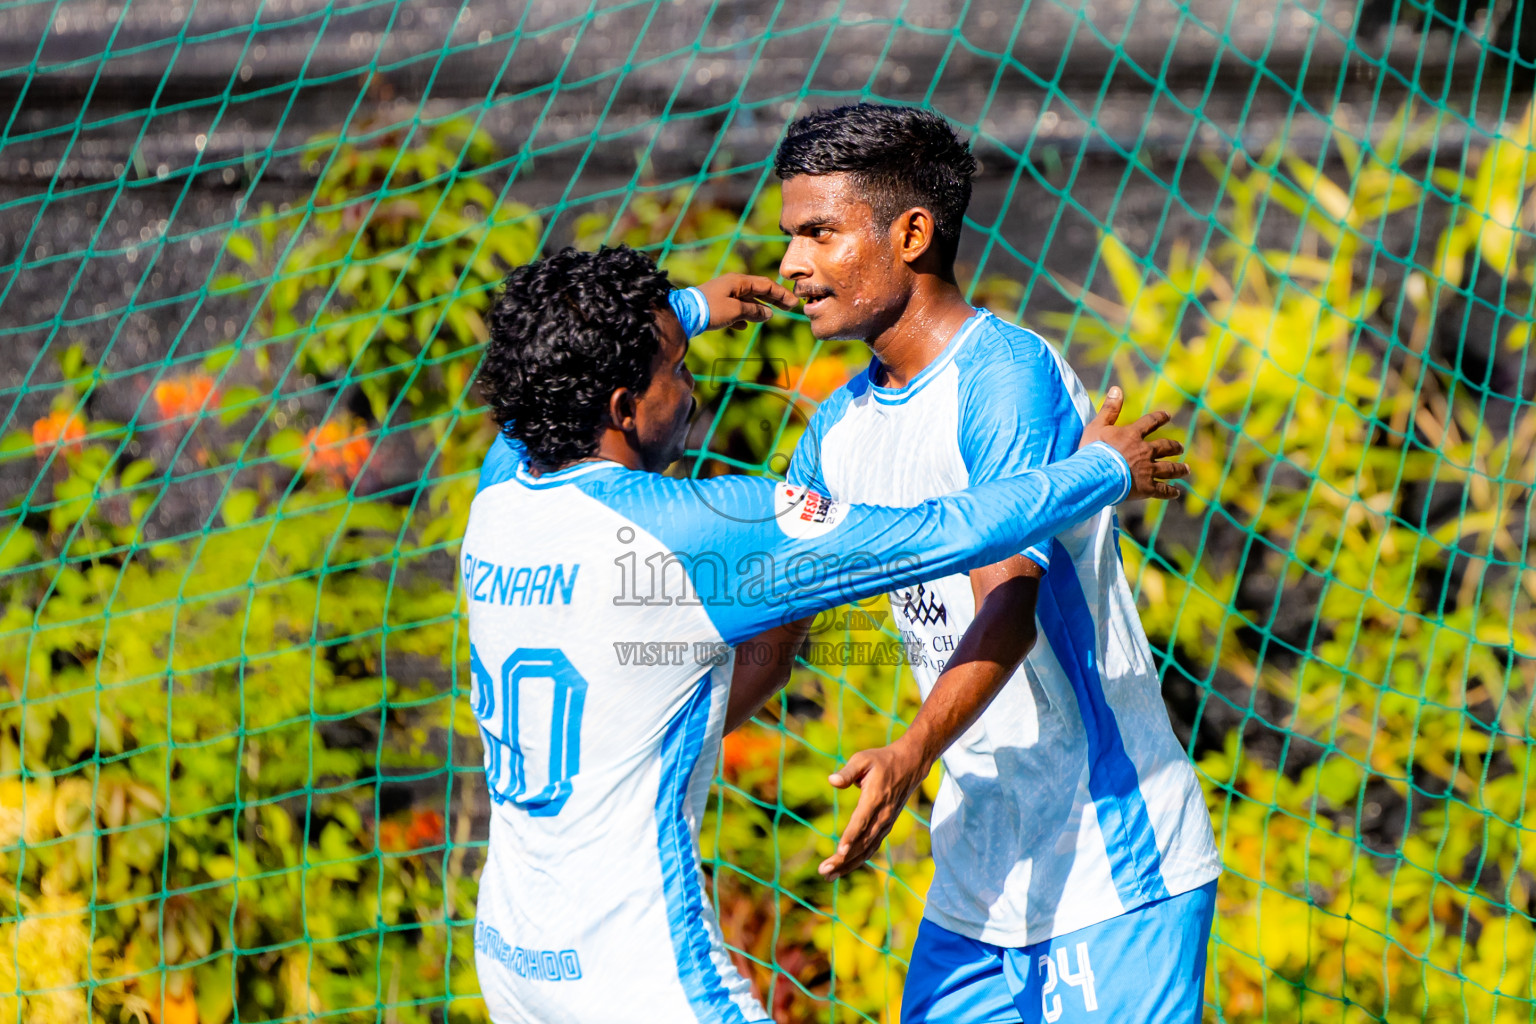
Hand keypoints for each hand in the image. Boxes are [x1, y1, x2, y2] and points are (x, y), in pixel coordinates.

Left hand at [696, 273, 798, 329]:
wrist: (684, 315)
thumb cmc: (710, 309)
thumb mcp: (735, 310)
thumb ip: (754, 311)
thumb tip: (768, 313)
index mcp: (739, 282)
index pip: (766, 285)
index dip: (781, 294)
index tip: (794, 303)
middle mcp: (732, 285)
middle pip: (758, 291)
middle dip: (774, 299)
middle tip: (789, 307)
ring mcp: (723, 295)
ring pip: (746, 300)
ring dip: (758, 308)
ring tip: (769, 317)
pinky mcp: (716, 306)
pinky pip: (734, 309)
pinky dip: (742, 316)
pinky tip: (743, 326)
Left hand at [819, 739, 930, 879]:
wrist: (910, 765)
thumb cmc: (882, 761)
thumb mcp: (863, 759)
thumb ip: (848, 771)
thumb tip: (832, 781)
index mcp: (874, 798)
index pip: (862, 821)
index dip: (851, 837)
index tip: (840, 852)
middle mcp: (882, 815)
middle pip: (862, 842)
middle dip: (843, 859)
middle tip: (823, 871)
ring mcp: (885, 823)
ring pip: (867, 849)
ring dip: (848, 864)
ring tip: (828, 876)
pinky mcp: (885, 827)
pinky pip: (871, 847)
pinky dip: (858, 859)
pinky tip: (843, 868)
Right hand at [1079, 385, 1188, 500]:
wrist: (1094, 474)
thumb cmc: (1092, 451)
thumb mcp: (1097, 426)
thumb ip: (1109, 409)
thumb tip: (1117, 389)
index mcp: (1133, 436)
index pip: (1150, 422)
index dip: (1160, 417)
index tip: (1168, 415)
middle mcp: (1144, 451)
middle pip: (1165, 447)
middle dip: (1174, 447)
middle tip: (1181, 448)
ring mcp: (1147, 470)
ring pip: (1169, 468)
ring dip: (1179, 469)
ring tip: (1186, 470)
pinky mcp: (1146, 488)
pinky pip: (1162, 490)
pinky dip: (1170, 491)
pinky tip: (1176, 493)